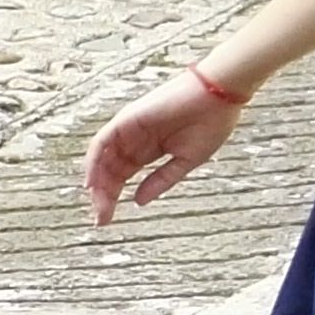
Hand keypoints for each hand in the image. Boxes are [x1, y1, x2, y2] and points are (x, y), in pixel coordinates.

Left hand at [82, 65, 244, 225]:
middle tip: (101, 219)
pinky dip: (94, 161)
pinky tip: (92, 181)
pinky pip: (102, 142)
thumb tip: (139, 201)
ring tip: (99, 205)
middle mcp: (134, 141)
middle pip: (108, 172)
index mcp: (148, 150)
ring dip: (97, 183)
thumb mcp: (186, 161)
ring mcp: (128, 129)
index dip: (112, 198)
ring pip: (102, 159)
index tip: (106, 219)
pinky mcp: (127, 119)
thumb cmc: (212, 123)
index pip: (122, 177)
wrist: (221, 95)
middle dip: (103, 196)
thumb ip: (161, 181)